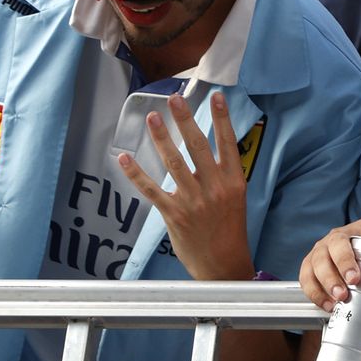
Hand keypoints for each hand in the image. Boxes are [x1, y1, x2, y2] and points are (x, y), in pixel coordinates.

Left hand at [117, 92, 252, 280]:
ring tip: (153, 118)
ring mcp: (193, 200)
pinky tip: (125, 157)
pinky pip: (151, 189)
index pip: (227, 143)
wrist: (224, 264)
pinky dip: (136, 173)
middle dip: (185, 120)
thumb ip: (222, 176)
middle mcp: (214, 187)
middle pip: (198, 146)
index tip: (216, 96)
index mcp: (233, 181)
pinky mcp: (174, 214)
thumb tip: (206, 152)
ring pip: (174, 162)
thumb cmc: (230, 230)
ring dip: (161, 138)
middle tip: (175, 99)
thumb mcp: (235, 199)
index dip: (222, 118)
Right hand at [300, 218, 360, 310]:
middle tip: (342, 295)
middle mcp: (335, 236)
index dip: (346, 261)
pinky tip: (326, 305)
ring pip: (312, 267)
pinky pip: (306, 279)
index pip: (345, 241)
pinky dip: (314, 294)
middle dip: (332, 278)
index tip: (354, 279)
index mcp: (357, 229)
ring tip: (333, 304)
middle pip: (325, 255)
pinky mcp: (310, 264)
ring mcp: (320, 249)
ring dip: (321, 288)